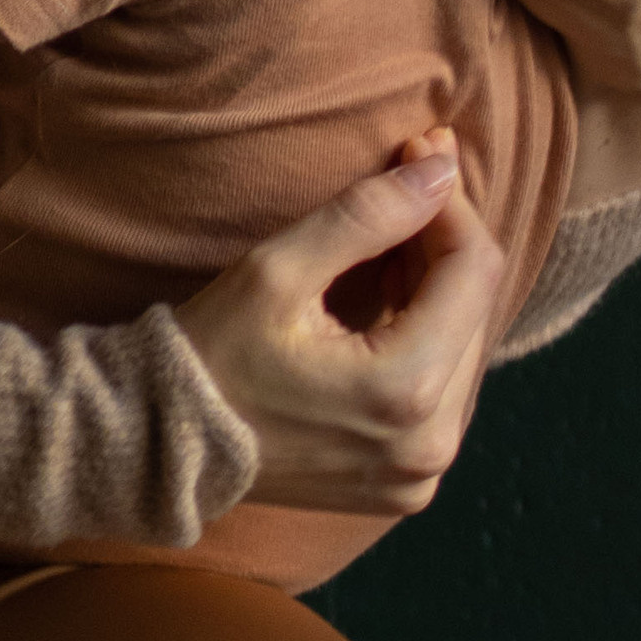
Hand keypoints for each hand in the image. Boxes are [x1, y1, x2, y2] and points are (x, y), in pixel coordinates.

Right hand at [177, 134, 504, 516]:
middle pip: (478, 310)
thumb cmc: (210, 355)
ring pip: (466, 349)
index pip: (475, 271)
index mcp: (403, 391)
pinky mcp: (407, 484)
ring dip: (437, 291)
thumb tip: (442, 169)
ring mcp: (421, 473)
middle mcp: (429, 443)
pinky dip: (425, 341)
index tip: (418, 156)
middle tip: (400, 191)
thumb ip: (370, 215)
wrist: (163, 447)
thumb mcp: (279, 270)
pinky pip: (443, 393)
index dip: (451, 204)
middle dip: (443, 243)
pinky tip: (387, 308)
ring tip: (388, 250)